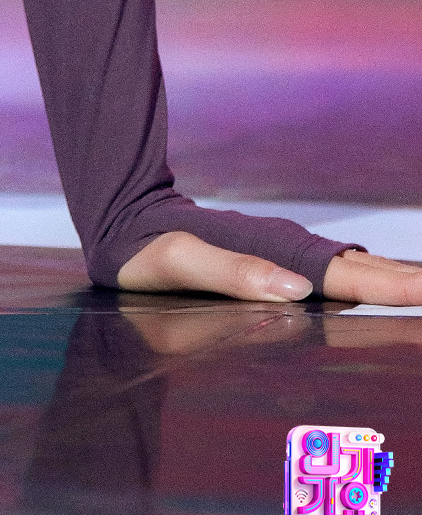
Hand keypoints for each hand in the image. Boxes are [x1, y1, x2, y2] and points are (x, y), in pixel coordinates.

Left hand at [116, 229, 421, 305]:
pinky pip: (331, 276)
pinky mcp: (272, 267)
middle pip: (360, 270)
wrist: (121, 225)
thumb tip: (296, 288)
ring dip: (392, 278)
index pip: (345, 278)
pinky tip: (382, 288)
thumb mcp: (180, 261)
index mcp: (273, 256)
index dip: (390, 286)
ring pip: (351, 269)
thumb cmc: (145, 250)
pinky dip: (367, 280)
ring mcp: (282, 260)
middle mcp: (285, 256)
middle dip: (406, 281)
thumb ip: (232, 272)